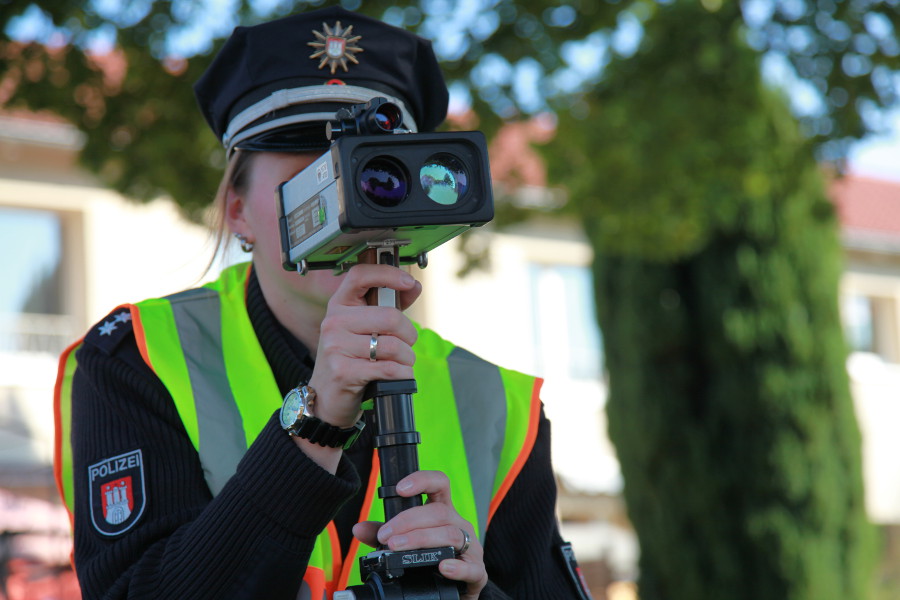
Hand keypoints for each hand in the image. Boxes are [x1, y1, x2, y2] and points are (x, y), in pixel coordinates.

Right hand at [308, 263, 420, 428]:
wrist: (327, 396)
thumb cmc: (351, 358)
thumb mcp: (364, 328)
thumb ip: (388, 306)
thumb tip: (414, 286)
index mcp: (339, 305)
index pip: (360, 275)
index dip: (388, 274)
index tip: (409, 282)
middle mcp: (334, 322)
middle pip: (390, 317)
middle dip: (409, 335)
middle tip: (406, 345)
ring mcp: (336, 347)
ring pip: (393, 346)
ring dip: (407, 359)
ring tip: (400, 363)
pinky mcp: (343, 371)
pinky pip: (389, 368)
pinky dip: (402, 374)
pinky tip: (397, 375)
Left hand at [352, 471, 487, 599]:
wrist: (454, 593)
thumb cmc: (430, 562)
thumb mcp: (404, 544)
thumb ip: (382, 535)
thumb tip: (359, 529)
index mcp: (443, 512)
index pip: (439, 484)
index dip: (422, 480)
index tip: (400, 488)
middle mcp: (459, 525)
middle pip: (439, 512)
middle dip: (408, 521)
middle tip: (385, 535)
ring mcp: (471, 548)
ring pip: (451, 534)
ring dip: (421, 539)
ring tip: (397, 547)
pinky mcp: (478, 573)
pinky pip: (472, 567)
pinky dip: (458, 567)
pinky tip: (443, 567)